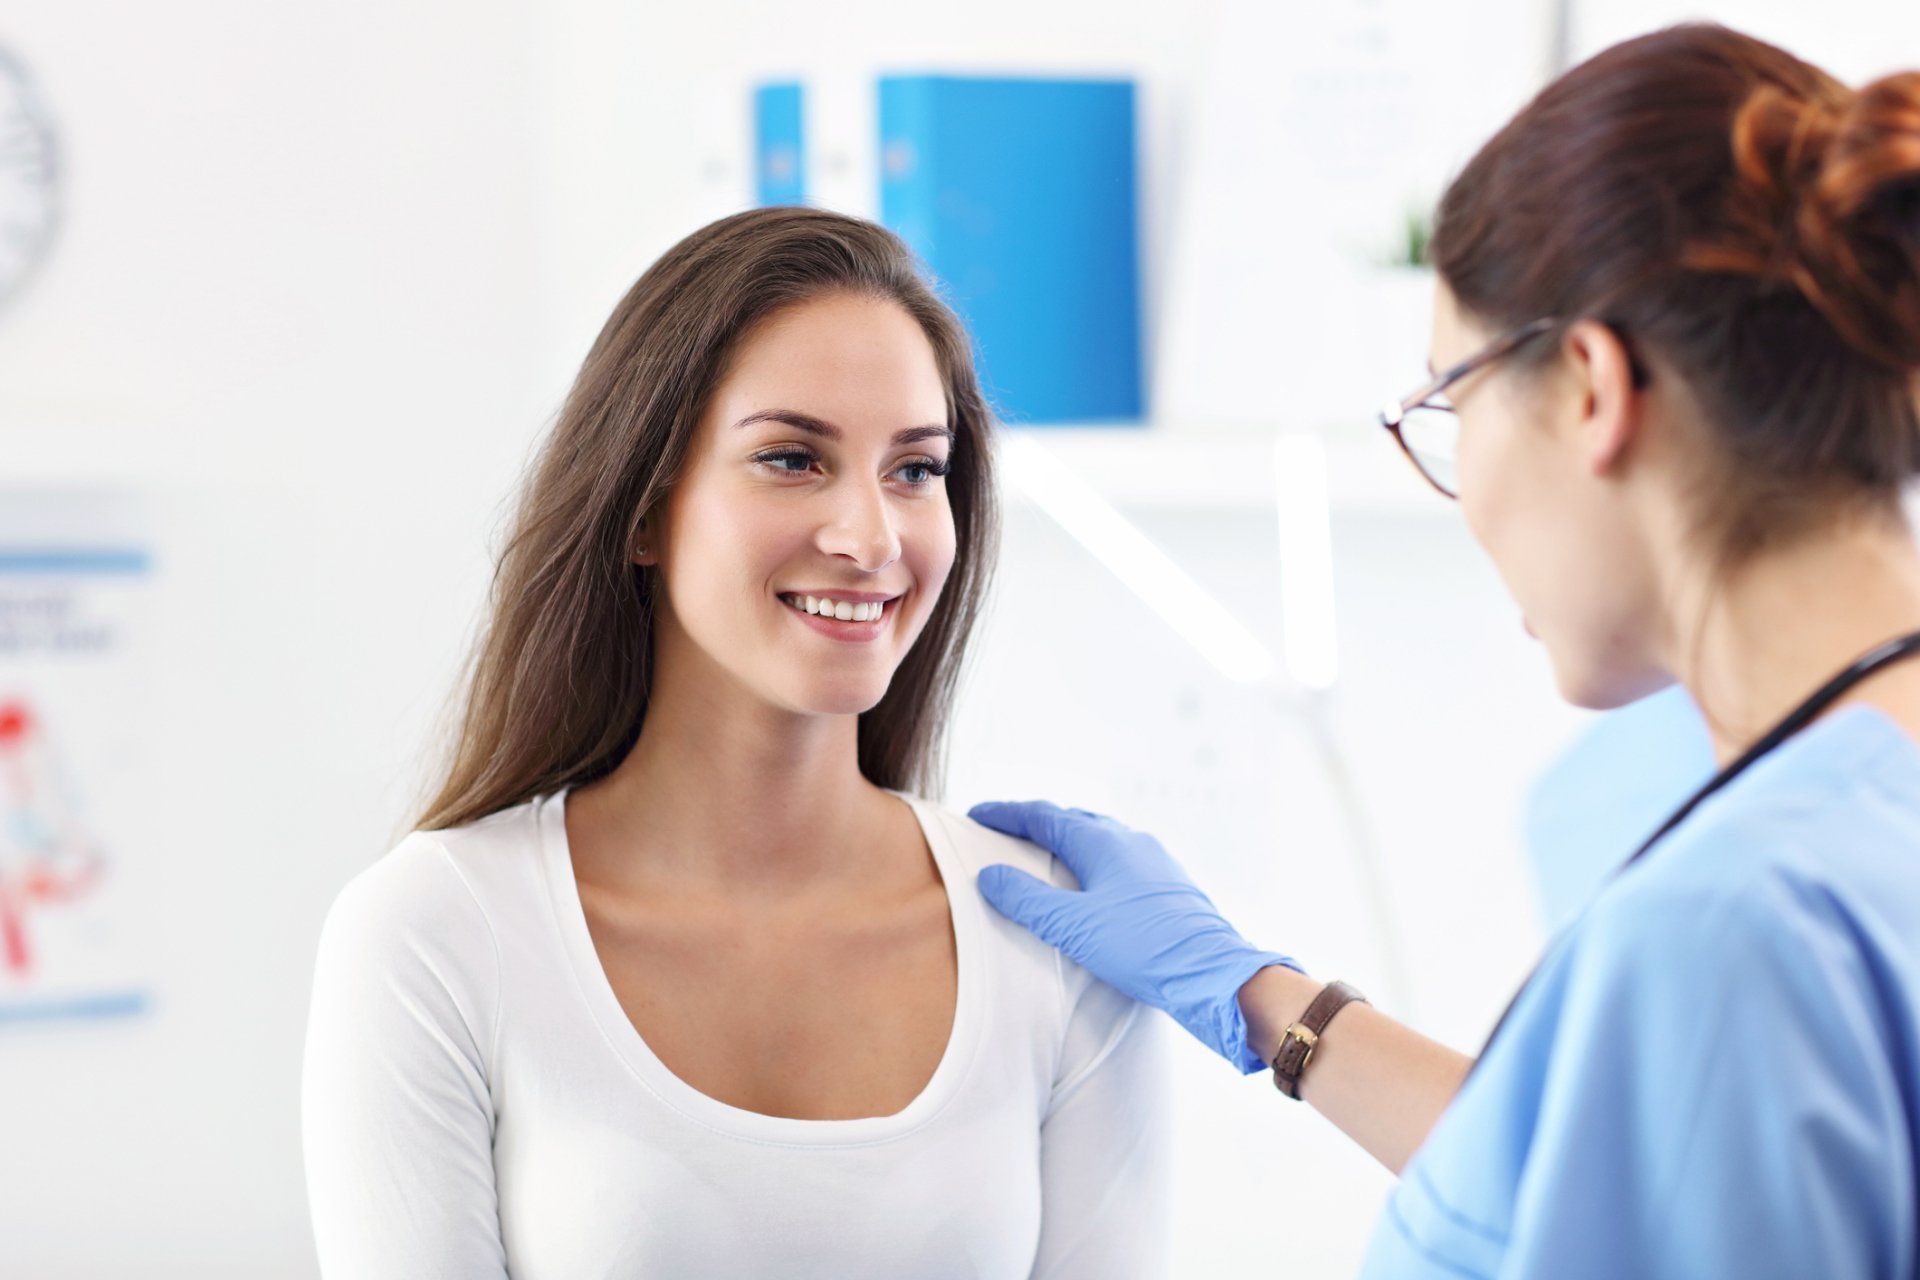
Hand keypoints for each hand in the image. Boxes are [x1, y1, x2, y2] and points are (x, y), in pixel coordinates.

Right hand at [972, 799, 1301, 1072]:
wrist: (1212, 973)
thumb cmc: (1142, 948)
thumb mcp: (1072, 927)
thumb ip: (1027, 899)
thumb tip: (989, 874)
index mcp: (1103, 842)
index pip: (1043, 817)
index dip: (1007, 815)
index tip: (977, 814)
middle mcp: (1130, 840)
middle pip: (1073, 820)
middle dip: (1036, 823)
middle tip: (1005, 830)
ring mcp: (1154, 860)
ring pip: (1101, 838)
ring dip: (1067, 839)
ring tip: (1044, 852)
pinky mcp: (1169, 884)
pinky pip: (1120, 858)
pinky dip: (1093, 859)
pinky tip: (1093, 883)